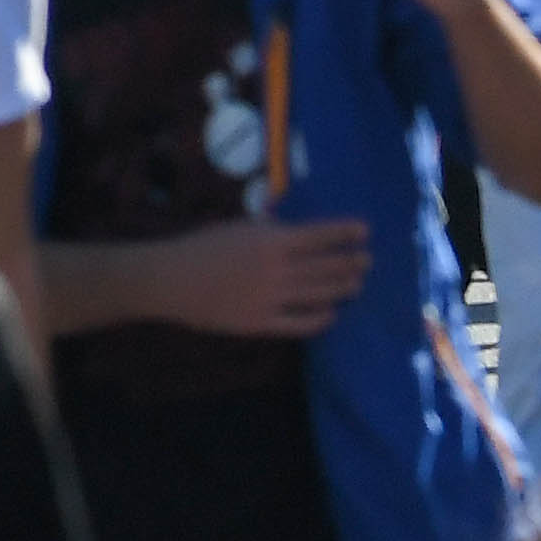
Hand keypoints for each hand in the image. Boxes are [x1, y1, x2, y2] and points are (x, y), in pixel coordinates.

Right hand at [75, 217, 372, 339]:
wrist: (172, 280)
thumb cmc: (201, 246)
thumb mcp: (236, 226)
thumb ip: (266, 224)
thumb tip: (288, 218)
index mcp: (271, 240)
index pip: (319, 235)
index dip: (344, 232)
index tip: (364, 230)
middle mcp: (278, 269)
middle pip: (326, 266)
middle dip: (350, 261)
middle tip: (368, 260)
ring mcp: (273, 297)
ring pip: (319, 293)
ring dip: (342, 287)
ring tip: (357, 283)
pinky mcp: (263, 322)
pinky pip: (299, 323)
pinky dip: (319, 319)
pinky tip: (331, 314)